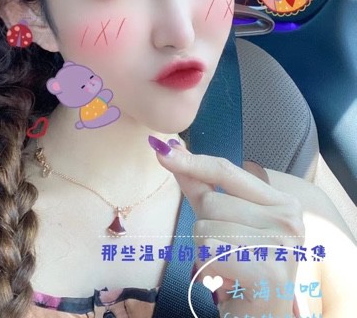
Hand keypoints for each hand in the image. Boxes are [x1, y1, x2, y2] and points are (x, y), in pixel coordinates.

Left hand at [148, 136, 304, 316]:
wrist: (262, 313)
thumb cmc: (242, 263)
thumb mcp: (224, 218)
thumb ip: (200, 185)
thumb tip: (172, 150)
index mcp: (283, 202)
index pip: (227, 171)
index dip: (193, 161)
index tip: (163, 150)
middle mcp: (289, 220)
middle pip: (211, 202)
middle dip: (206, 225)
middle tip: (228, 248)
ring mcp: (281, 245)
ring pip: (205, 226)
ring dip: (205, 247)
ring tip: (229, 262)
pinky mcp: (267, 270)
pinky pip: (208, 250)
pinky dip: (207, 265)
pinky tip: (228, 277)